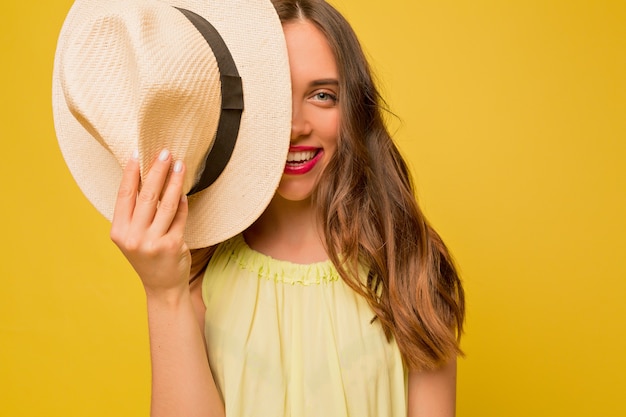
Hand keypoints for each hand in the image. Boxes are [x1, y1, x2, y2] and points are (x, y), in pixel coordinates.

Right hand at [110, 149, 190, 298]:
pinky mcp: (173, 246)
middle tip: (165, 153)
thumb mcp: (133, 236)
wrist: (162, 287)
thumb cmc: (147, 256)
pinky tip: (185, 191)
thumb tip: (147, 176)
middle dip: (157, 171)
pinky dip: (183, 203)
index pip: (124, 196)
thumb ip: (135, 213)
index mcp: (119, 232)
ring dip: (174, 181)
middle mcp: (133, 237)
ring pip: (167, 204)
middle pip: (147, 196)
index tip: (137, 153)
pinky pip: (180, 217)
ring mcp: (153, 242)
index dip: (131, 173)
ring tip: (180, 165)